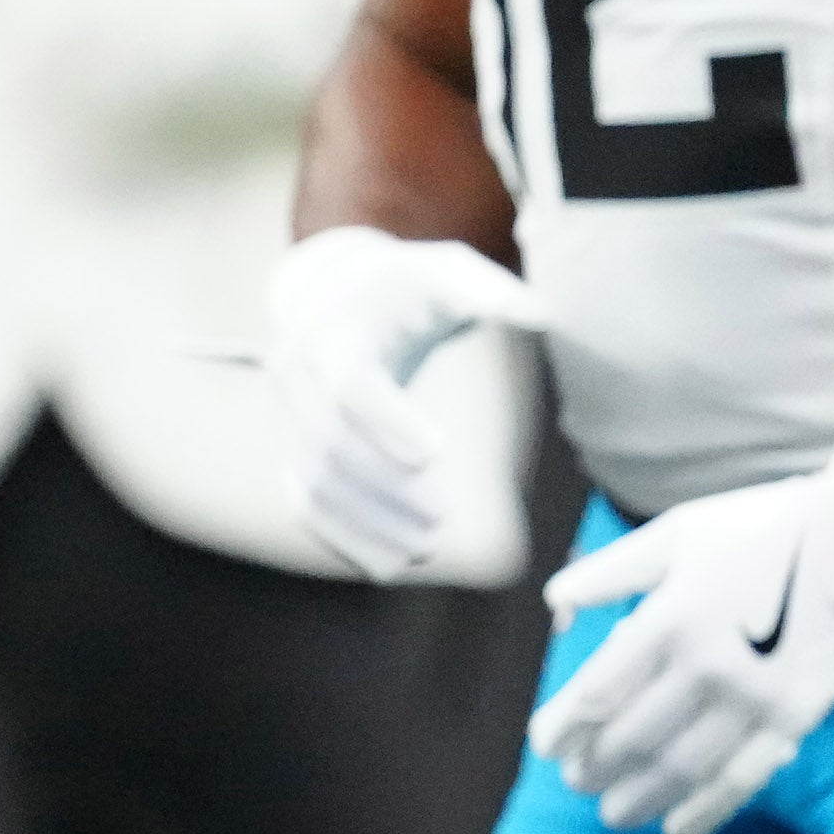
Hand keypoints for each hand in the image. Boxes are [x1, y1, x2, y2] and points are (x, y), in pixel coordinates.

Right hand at [266, 225, 544, 580]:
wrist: (332, 292)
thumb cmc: (405, 283)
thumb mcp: (447, 269)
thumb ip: (491, 290)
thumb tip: (544, 314)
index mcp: (334, 333)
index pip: (351, 386)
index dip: (388, 423)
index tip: (437, 455)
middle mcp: (298, 379)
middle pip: (331, 449)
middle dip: (384, 493)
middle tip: (441, 527)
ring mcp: (289, 418)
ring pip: (315, 486)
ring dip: (365, 527)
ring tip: (423, 554)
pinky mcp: (294, 446)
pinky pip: (308, 502)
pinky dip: (344, 537)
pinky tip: (388, 564)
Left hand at [532, 440, 833, 833]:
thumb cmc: (764, 527)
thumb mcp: (677, 533)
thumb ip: (609, 574)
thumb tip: (554, 611)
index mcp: (670, 618)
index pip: (595, 697)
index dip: (563, 731)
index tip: (549, 745)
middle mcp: (707, 664)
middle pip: (629, 742)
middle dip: (594, 769)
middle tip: (580, 779)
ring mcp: (755, 694)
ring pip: (679, 770)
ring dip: (638, 800)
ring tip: (615, 812)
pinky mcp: (798, 714)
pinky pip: (742, 779)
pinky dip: (704, 813)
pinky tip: (677, 831)